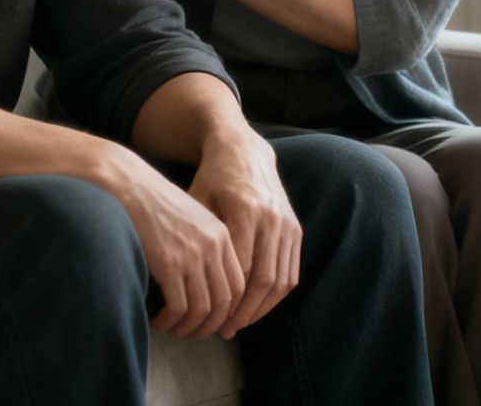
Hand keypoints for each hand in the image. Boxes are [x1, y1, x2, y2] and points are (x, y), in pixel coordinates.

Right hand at [99, 147, 245, 338]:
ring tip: (173, 328)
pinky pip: (179, 307)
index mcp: (222, 234)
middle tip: (193, 333)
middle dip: (210, 325)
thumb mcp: (191, 219)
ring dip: (188, 327)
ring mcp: (192, 255)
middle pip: (225, 302)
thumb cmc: (154, 203)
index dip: (228, 310)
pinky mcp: (169, 263)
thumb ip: (204, 246)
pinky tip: (159, 321)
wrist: (127, 184)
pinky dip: (170, 321)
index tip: (213, 321)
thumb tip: (206, 286)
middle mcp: (213, 246)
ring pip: (203, 309)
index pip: (238, 285)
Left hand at [189, 134, 301, 337]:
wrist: (243, 151)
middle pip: (263, 279)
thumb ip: (198, 237)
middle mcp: (271, 218)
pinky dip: (277, 295)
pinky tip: (258, 307)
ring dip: (262, 308)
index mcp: (244, 211)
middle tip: (226, 330)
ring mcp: (287, 224)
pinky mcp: (295, 228)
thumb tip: (184, 281)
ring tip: (241, 324)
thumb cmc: (211, 179)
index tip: (211, 318)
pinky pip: (291, 271)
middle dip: (245, 311)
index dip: (227, 298)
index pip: (240, 268)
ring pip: (281, 280)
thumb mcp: (196, 201)